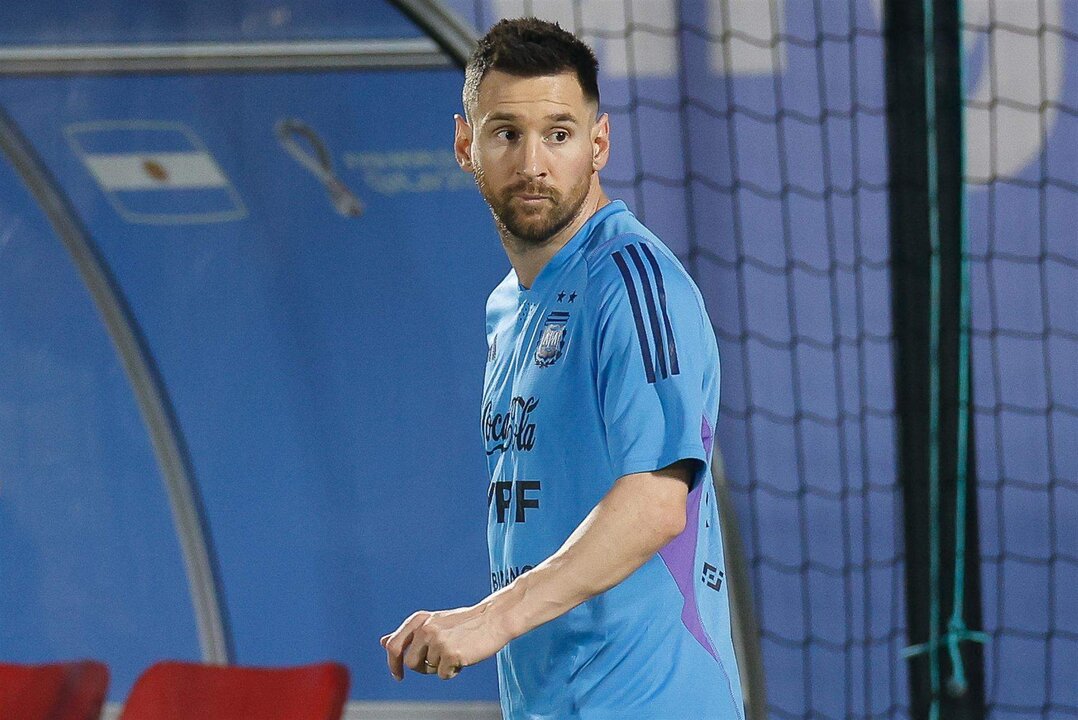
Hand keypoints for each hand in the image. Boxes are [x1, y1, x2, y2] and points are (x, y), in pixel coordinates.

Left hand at [380, 603, 510, 679]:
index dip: (392, 663)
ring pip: (429, 669)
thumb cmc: (464, 623)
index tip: (398, 675)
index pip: (394, 645)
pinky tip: (463, 658)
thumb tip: (383, 642)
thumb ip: (410, 634)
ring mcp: (438, 641)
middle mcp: (426, 629)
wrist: (493, 619)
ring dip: (441, 667)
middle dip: (422, 668)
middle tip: (437, 663)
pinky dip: (453, 671)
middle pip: (410, 663)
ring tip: (455, 653)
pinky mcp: (451, 653)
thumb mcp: (434, 623)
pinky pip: (444, 674)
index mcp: (420, 620)